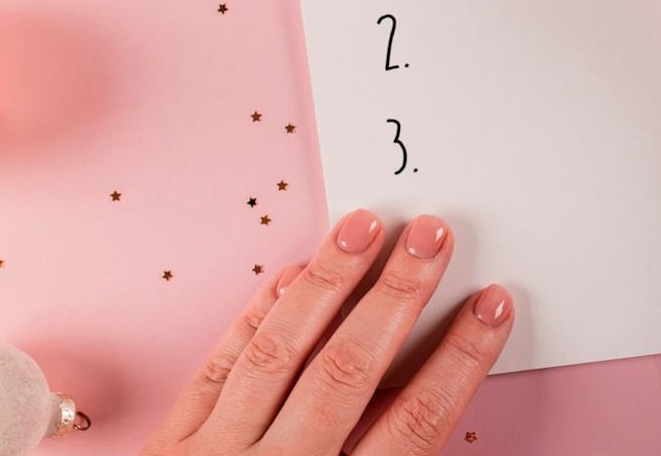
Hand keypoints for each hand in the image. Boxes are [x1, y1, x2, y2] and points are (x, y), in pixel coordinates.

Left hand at [141, 210, 513, 455]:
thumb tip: (428, 414)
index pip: (413, 425)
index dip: (459, 360)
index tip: (492, 307)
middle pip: (349, 370)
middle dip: (397, 296)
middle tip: (433, 234)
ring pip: (278, 352)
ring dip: (327, 283)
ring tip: (363, 226)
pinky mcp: (168, 451)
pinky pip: (216, 369)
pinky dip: (251, 319)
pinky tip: (285, 277)